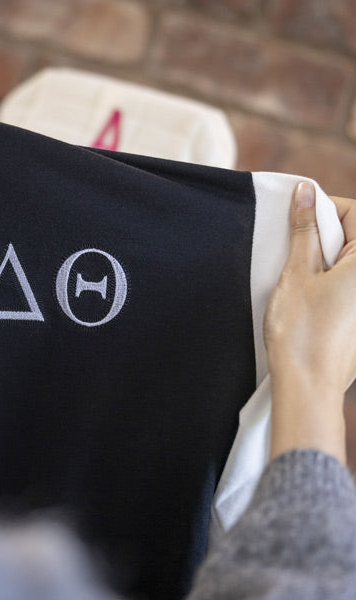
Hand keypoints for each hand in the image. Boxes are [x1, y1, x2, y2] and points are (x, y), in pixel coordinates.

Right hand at [264, 181, 355, 461]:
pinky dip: (327, 277)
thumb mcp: (297, 273)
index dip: (321, 208)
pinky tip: (307, 295)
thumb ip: (304, 230)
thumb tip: (306, 192)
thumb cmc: (302, 331)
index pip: (353, 212)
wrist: (308, 383)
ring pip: (347, 259)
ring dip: (322, 257)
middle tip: (293, 251)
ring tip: (298, 277)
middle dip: (322, 234)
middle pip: (352, 236)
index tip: (294, 219)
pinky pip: (346, 281)